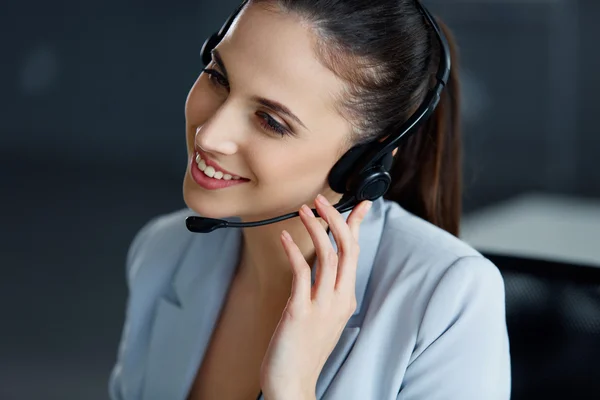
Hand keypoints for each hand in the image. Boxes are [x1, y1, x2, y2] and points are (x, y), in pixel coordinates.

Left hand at [260, 194, 371, 398]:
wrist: (293, 383)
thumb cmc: (304, 348)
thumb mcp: (323, 315)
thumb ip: (325, 288)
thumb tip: (322, 261)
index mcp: (346, 299)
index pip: (356, 254)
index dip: (358, 226)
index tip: (359, 204)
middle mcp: (339, 301)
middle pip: (349, 250)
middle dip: (337, 220)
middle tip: (321, 200)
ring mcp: (322, 307)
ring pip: (329, 258)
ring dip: (316, 229)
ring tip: (304, 210)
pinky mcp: (300, 313)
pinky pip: (301, 274)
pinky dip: (295, 251)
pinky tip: (285, 238)